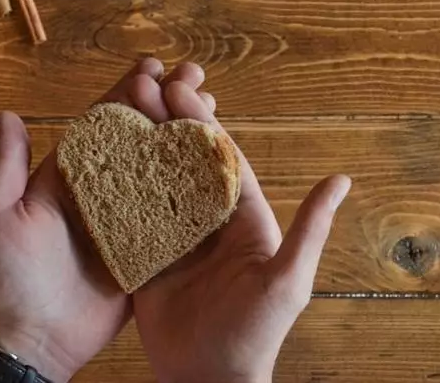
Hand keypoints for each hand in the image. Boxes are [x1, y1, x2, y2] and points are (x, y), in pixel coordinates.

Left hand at [0, 59, 214, 380]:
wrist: (34, 340)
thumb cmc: (8, 278)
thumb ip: (8, 168)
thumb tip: (10, 113)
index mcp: (68, 178)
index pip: (100, 124)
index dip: (125, 93)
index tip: (153, 65)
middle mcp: (102, 193)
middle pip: (139, 139)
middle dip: (166, 105)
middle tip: (196, 77)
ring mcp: (128, 221)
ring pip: (162, 170)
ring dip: (185, 138)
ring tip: (213, 109)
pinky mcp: (147, 250)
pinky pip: (173, 217)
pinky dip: (195, 191)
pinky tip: (219, 165)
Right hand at [133, 70, 351, 382]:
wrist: (209, 380)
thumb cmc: (256, 334)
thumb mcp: (288, 280)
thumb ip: (309, 230)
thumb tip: (342, 179)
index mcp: (242, 218)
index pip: (220, 160)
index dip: (200, 124)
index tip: (179, 91)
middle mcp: (207, 222)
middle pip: (182, 163)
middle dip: (164, 124)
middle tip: (141, 86)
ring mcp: (174, 239)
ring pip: (153, 183)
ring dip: (137, 149)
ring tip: (115, 112)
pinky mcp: (146, 258)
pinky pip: (129, 219)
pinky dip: (114, 192)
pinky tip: (96, 166)